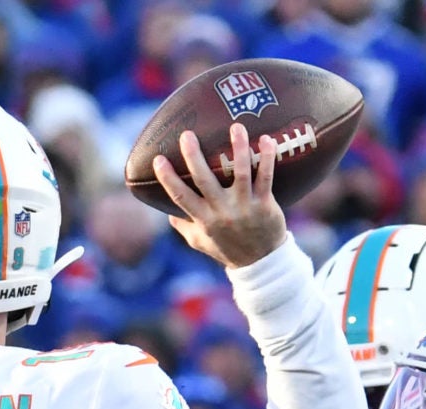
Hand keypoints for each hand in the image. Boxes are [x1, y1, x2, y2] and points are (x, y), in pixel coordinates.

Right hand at [156, 125, 287, 269]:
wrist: (262, 263)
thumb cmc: (229, 249)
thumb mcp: (201, 242)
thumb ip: (184, 227)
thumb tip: (168, 213)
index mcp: (204, 219)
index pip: (181, 197)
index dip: (168, 179)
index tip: (158, 159)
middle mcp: (223, 212)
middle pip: (205, 181)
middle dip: (194, 157)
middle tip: (187, 134)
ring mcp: (245, 207)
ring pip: (241, 173)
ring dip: (238, 148)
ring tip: (236, 127)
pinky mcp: (265, 204)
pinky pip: (266, 177)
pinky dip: (267, 158)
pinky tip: (267, 139)